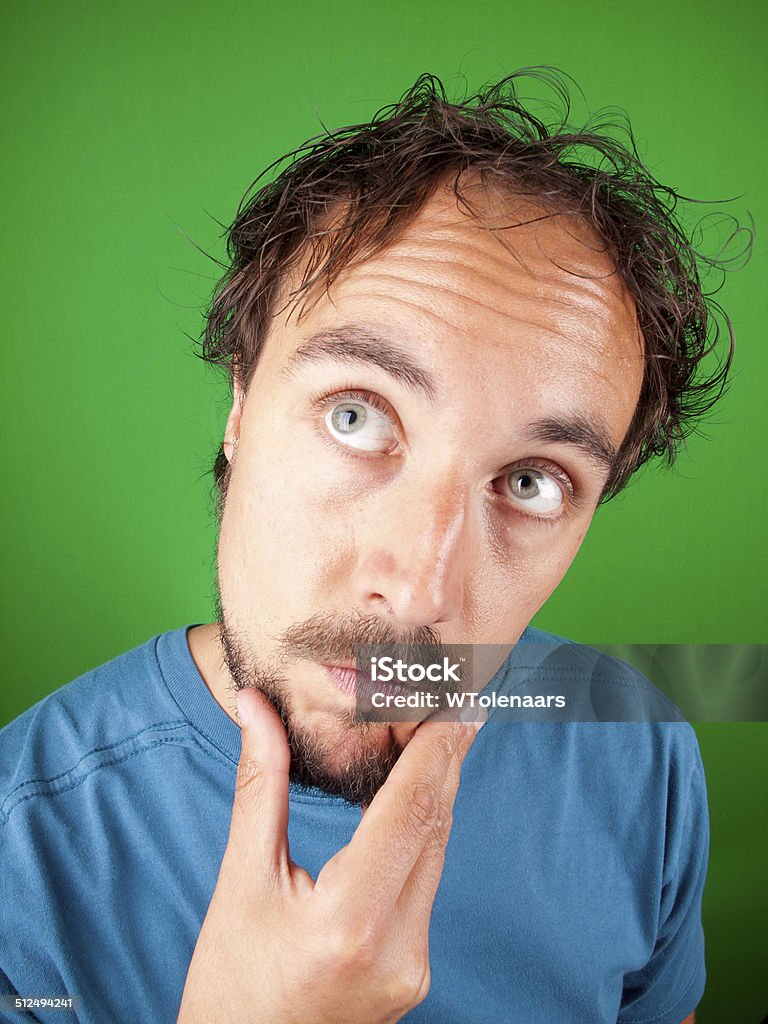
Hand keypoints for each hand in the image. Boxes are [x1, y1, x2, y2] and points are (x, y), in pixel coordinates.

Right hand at [177, 689, 480, 1023]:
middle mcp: (398, 947)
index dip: (436, 747)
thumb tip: (256, 707)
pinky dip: (424, 834)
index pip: (410, 810)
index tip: (455, 700)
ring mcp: (414, 966)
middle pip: (435, 827)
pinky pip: (428, 884)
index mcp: (349, 921)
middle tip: (457, 702)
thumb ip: (261, 786)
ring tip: (443, 737)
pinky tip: (418, 801)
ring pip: (437, 855)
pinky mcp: (416, 973)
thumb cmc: (229, 985)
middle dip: (447, 759)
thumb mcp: (239, 882)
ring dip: (439, 793)